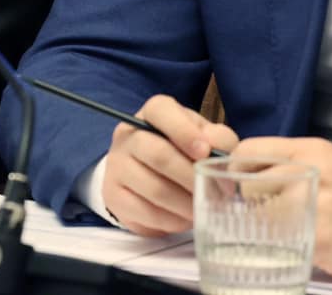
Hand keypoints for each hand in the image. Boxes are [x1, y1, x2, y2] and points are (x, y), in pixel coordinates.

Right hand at [100, 95, 238, 235]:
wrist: (148, 175)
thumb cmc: (183, 150)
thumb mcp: (204, 137)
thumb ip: (217, 138)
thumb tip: (217, 150)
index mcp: (151, 113)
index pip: (160, 111)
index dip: (184, 131)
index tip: (205, 152)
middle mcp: (128, 136)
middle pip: (159, 154)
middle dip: (192, 177)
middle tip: (216, 191)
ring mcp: (117, 166)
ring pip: (155, 188)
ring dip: (186, 203)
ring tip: (204, 207)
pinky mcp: (114, 197)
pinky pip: (147, 213)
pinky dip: (173, 220)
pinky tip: (185, 217)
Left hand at [230, 136, 331, 280]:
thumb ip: (301, 160)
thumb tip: (262, 165)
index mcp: (313, 150)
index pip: (251, 149)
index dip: (239, 167)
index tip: (240, 179)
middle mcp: (311, 173)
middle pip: (249, 184)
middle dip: (252, 199)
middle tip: (268, 209)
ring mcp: (315, 206)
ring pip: (260, 214)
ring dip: (266, 224)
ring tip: (288, 227)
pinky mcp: (320, 238)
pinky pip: (281, 239)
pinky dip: (284, 243)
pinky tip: (301, 241)